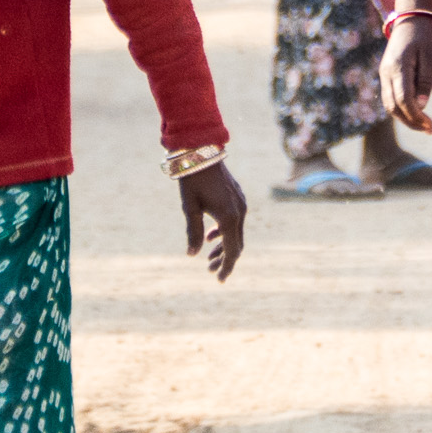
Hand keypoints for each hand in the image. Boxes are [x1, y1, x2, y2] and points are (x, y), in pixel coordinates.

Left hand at [179, 161, 247, 279]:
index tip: (219, 280)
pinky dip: (225, 232)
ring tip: (208, 257)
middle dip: (224, 259)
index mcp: (229, 218)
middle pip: (236, 244)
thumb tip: (192, 255)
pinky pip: (235, 221)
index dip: (226, 267)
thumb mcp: (190, 208)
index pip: (232, 251)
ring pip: (236, 233)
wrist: (202, 153)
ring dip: (224, 246)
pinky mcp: (238, 198)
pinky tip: (211, 236)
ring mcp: (241, 204)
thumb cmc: (192, 181)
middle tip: (209, 270)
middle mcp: (240, 212)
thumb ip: (193, 233)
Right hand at [381, 7, 431, 130]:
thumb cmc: (425, 36)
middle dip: (411, 121)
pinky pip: (391, 97)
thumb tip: (421, 107)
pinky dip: (402, 109)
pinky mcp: (386, 74)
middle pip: (394, 107)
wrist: (411, 17)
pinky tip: (416, 113)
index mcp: (398, 67)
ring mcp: (384, 74)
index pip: (403, 100)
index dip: (416, 116)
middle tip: (430, 130)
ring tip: (425, 126)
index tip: (430, 125)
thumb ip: (425, 82)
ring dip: (405, 118)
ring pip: (390, 105)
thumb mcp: (431, 57)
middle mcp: (386, 73)